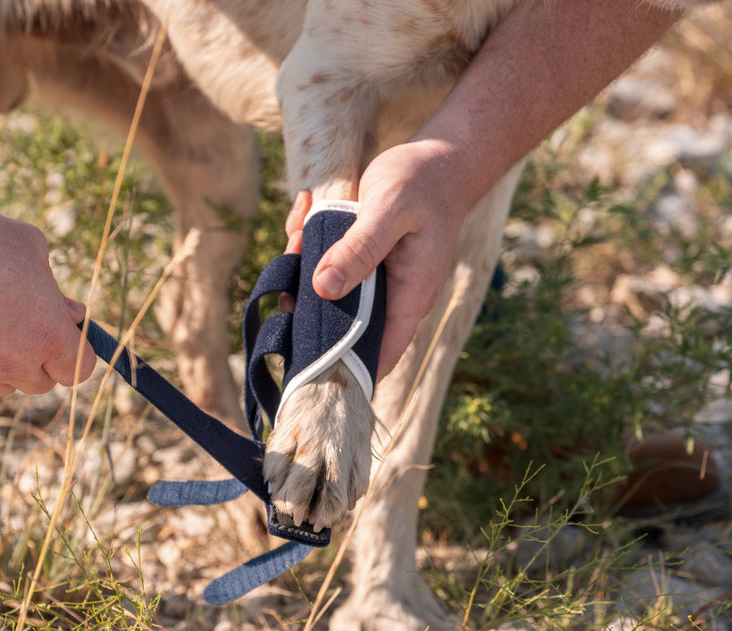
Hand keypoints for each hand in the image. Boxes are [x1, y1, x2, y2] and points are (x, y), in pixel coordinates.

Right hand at [0, 197, 94, 396]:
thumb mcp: (32, 249)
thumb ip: (56, 292)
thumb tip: (71, 314)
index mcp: (48, 335)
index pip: (79, 370)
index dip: (74, 353)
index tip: (64, 336)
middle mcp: (13, 365)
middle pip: (41, 383)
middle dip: (38, 358)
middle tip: (21, 324)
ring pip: (0, 385)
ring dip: (0, 364)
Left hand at [304, 138, 467, 378]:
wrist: (440, 160)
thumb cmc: (423, 182)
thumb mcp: (390, 209)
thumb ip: (360, 249)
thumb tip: (325, 288)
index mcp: (410, 296)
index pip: (379, 356)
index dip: (343, 369)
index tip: (304, 361)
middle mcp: (393, 298)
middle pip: (342, 327)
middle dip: (308, 304)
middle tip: (291, 266)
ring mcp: (377, 282)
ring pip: (328, 295)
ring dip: (303, 268)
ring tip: (299, 229)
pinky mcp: (363, 263)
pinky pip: (329, 268)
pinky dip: (310, 243)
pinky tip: (306, 209)